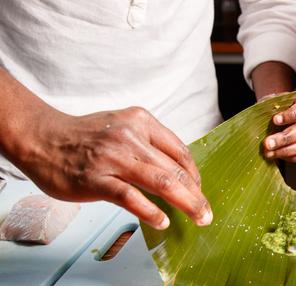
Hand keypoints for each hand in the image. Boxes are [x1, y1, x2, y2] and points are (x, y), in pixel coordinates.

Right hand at [18, 107, 211, 229]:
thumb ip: (149, 143)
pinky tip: (162, 221)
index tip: (199, 190)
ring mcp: (113, 158)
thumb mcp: (123, 125)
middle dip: (196, 194)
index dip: (194, 174)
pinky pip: (130, 197)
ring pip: (160, 182)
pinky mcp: (96, 179)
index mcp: (141, 121)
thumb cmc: (85, 136)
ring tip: (198, 217)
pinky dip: (150, 211)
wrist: (42, 138)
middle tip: (206, 212)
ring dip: (185, 203)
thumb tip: (178, 169)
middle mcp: (131, 137)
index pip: (179, 150)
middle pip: (175, 169)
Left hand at [263, 91, 295, 162]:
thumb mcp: (272, 102)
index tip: (275, 120)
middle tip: (268, 143)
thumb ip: (269, 107)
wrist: (281, 116)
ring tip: (270, 152)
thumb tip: (260, 118)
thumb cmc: (277, 108)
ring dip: (286, 150)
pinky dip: (292, 157)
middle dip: (285, 138)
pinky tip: (279, 155)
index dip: (291, 115)